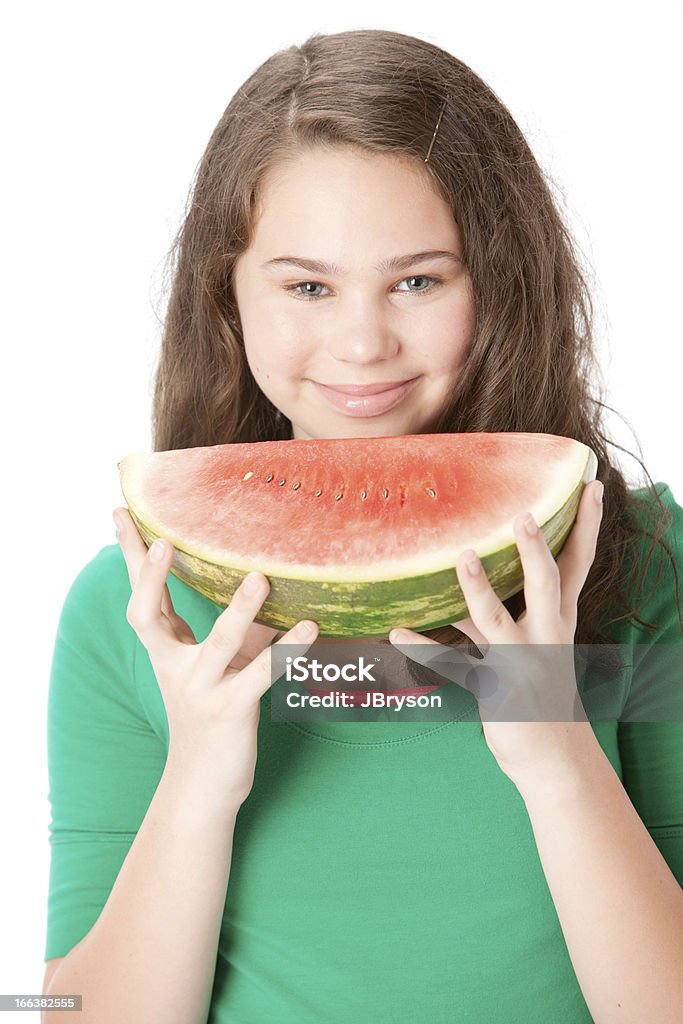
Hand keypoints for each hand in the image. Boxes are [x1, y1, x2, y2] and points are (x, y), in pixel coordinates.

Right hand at [113, 507, 317, 808]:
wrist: (202, 785)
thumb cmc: (209, 713)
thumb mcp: (207, 665)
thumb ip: (222, 626)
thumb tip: (255, 578)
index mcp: (165, 651)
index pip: (141, 595)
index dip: (131, 556)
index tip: (121, 513)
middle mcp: (174, 668)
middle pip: (149, 617)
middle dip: (151, 578)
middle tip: (161, 541)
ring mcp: (201, 690)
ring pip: (218, 643)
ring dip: (240, 610)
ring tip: (260, 577)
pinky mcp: (232, 712)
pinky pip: (262, 676)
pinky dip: (287, 651)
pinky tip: (309, 629)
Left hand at [388, 480, 603, 789]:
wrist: (553, 755)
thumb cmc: (539, 686)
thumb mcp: (539, 640)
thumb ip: (514, 602)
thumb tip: (482, 557)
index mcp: (558, 619)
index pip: (577, 565)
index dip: (586, 527)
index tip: (591, 487)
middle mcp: (544, 635)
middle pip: (544, 584)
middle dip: (534, 551)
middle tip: (523, 516)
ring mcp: (519, 662)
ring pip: (495, 620)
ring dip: (478, 590)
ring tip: (461, 558)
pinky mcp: (492, 688)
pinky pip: (453, 665)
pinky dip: (422, 648)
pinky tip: (396, 633)